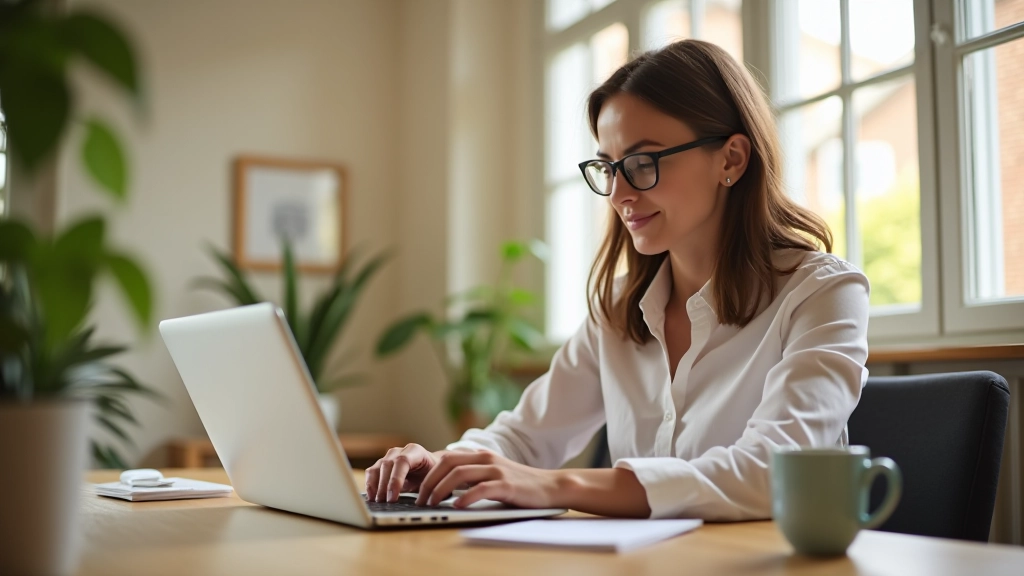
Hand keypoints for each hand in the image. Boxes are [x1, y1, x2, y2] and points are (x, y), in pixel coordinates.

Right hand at [365, 444, 439, 502]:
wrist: (430, 468)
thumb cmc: (432, 474)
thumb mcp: (432, 480)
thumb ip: (423, 487)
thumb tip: (417, 502)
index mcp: (416, 451)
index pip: (402, 461)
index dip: (396, 479)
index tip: (393, 497)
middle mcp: (400, 451)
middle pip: (387, 465)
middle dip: (384, 485)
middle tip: (384, 502)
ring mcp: (389, 456)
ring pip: (377, 468)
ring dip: (375, 486)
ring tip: (377, 501)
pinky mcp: (381, 464)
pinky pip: (371, 472)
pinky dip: (370, 484)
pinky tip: (371, 497)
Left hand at [415, 450, 561, 508]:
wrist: (550, 486)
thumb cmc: (520, 485)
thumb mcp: (492, 474)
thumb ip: (473, 475)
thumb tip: (445, 486)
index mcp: (480, 455)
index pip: (446, 459)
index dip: (428, 474)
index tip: (418, 492)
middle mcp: (486, 459)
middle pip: (447, 464)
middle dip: (429, 482)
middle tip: (420, 500)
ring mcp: (497, 470)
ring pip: (459, 474)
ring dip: (441, 490)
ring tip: (433, 504)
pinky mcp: (507, 485)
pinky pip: (481, 489)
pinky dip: (465, 497)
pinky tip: (457, 506)